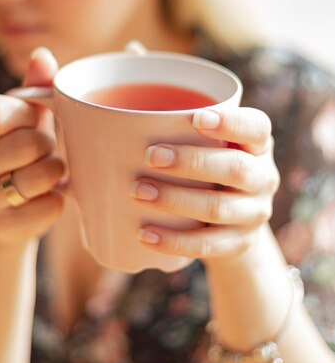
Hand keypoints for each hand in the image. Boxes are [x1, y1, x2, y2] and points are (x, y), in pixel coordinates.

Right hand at [0, 48, 64, 245]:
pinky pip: (48, 207)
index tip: (33, 120)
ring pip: (39, 176)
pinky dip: (59, 199)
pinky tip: (49, 196)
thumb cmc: (19, 152)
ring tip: (49, 171)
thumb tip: (42, 56)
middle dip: (47, 144)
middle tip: (44, 149)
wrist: (10, 211)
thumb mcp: (23, 118)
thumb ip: (34, 87)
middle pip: (25, 144)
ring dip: (56, 170)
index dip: (25, 114)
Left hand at [130, 106, 279, 261]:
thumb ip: (176, 133)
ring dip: (175, 199)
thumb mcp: (208, 147)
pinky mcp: (239, 244)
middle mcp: (263, 178)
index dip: (231, 122)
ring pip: (218, 208)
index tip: (197, 117)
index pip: (256, 128)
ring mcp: (254, 213)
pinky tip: (144, 233)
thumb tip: (100, 127)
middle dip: (191, 161)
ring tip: (138, 191)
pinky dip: (174, 240)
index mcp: (257, 145)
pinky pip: (207, 245)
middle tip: (150, 156)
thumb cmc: (207, 169)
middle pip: (235, 168)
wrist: (233, 223)